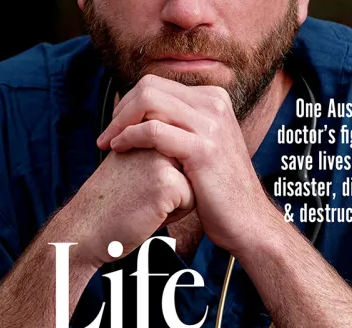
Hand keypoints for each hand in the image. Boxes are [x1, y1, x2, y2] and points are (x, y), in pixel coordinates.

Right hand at [58, 146, 194, 267]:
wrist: (83, 229)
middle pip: (190, 167)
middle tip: (136, 196)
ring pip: (194, 183)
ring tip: (142, 203)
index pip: (180, 155)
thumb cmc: (107, 203)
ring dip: (174, 201)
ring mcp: (161, 158)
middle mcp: (153, 138)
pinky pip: (191, 201)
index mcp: (143, 129)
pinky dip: (174, 215)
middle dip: (172, 187)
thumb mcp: (128, 163)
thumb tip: (191, 152)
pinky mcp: (168, 182)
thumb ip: (153, 149)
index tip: (132, 186)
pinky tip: (146, 214)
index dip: (162, 179)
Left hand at [97, 74, 275, 254]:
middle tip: (106, 137)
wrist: (244, 218)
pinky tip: (119, 151)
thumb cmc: (214, 187)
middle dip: (120, 111)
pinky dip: (129, 137)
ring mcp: (211, 125)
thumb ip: (178, 125)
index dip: (127, 104)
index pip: (155, 84)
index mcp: (212, 99)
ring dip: (119, 123)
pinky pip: (153, 131)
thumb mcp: (200, 145)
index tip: (114, 129)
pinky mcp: (203, 150)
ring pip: (148, 101)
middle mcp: (214, 104)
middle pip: (148, 87)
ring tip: (107, 145)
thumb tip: (143, 114)